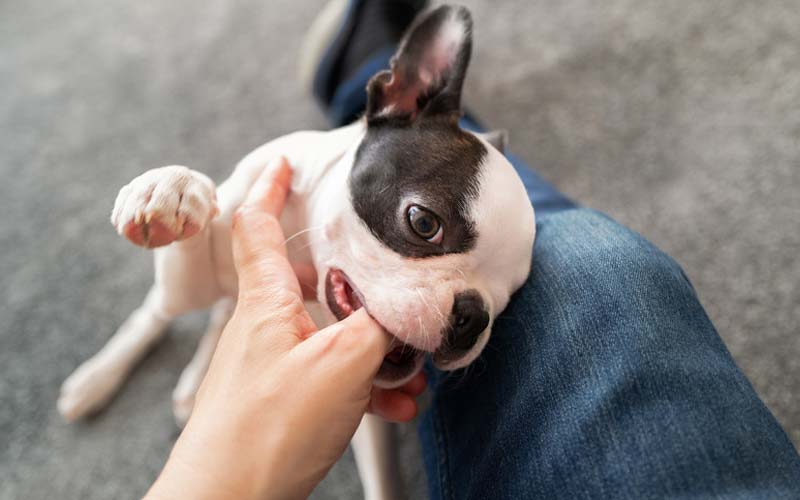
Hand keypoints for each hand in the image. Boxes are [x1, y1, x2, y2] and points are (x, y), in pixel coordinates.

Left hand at [146, 157, 425, 499]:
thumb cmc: (266, 430)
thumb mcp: (342, 364)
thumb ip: (381, 326)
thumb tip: (412, 304)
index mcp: (267, 301)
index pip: (257, 224)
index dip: (271, 187)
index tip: (285, 161)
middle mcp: (268, 326)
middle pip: (311, 283)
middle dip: (358, 286)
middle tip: (390, 290)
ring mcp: (276, 364)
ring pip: (334, 337)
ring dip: (375, 352)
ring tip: (408, 376)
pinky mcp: (286, 400)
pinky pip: (333, 378)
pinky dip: (366, 387)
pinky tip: (395, 407)